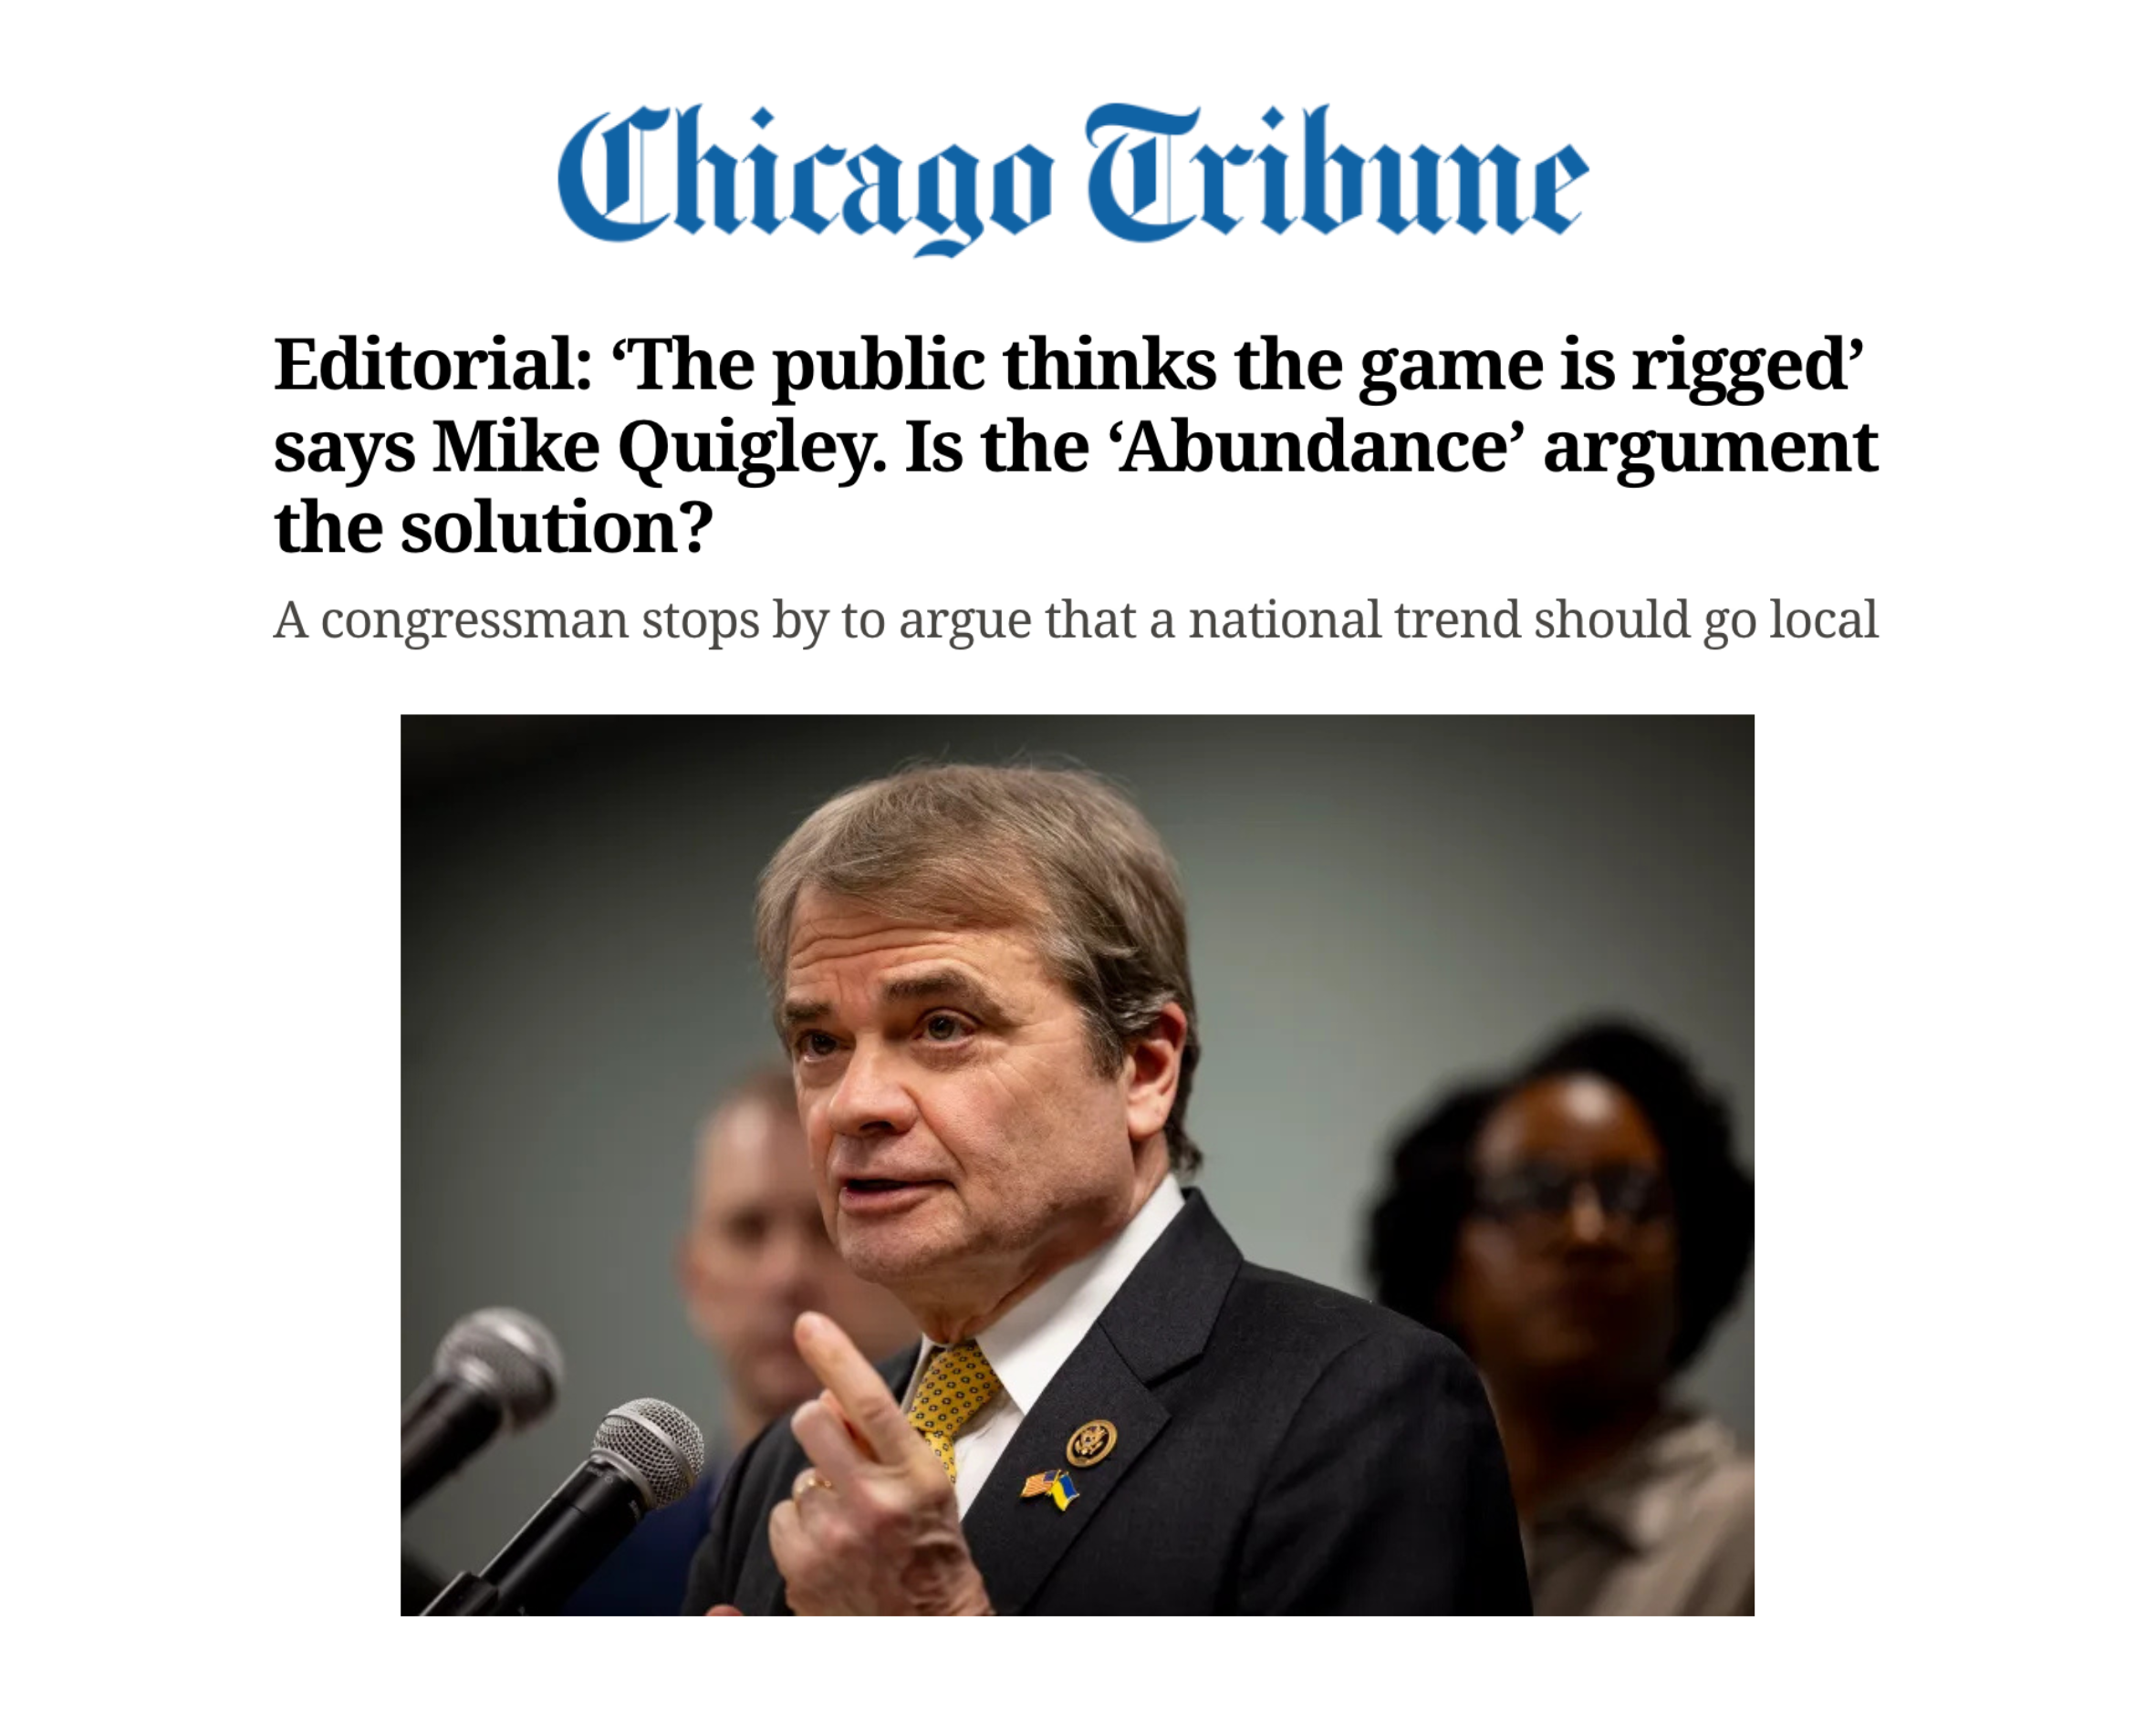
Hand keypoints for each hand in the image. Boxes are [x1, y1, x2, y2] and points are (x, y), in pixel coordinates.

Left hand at [765, 1311, 992, 1615]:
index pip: (870, 1401)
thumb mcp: (926, 1485)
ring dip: (816, 1494)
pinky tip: (831, 1549)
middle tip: (839, 1455)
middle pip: (813, 1426)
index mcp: (915, 1475)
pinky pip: (781, 1521)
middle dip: (817, 1427)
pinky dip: (799, 1530)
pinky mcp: (803, 1572)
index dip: (836, 1356)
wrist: (931, 1630)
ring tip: (849, 1525)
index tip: (809, 1324)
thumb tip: (826, 1398)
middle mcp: (873, 1503)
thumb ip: (878, 1439)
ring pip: (798, 1480)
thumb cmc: (932, 1551)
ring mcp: (835, 1540)